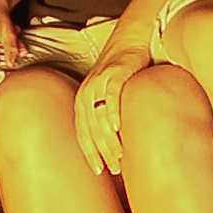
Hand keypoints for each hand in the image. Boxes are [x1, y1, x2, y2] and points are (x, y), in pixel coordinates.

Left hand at [73, 53, 141, 174]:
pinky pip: (112, 96)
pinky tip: (119, 128)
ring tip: (120, 155)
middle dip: (103, 152)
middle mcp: (86, 93)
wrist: (129, 41)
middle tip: (116, 169)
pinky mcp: (115, 73)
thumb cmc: (122, 71)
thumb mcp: (109, 95)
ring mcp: (99, 83)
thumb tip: (117, 144)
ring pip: (100, 117)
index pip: (82, 134)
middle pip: (91, 130)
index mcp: (82, 101)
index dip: (89, 154)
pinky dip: (113, 112)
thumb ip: (108, 115)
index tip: (99, 172)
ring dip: (109, 139)